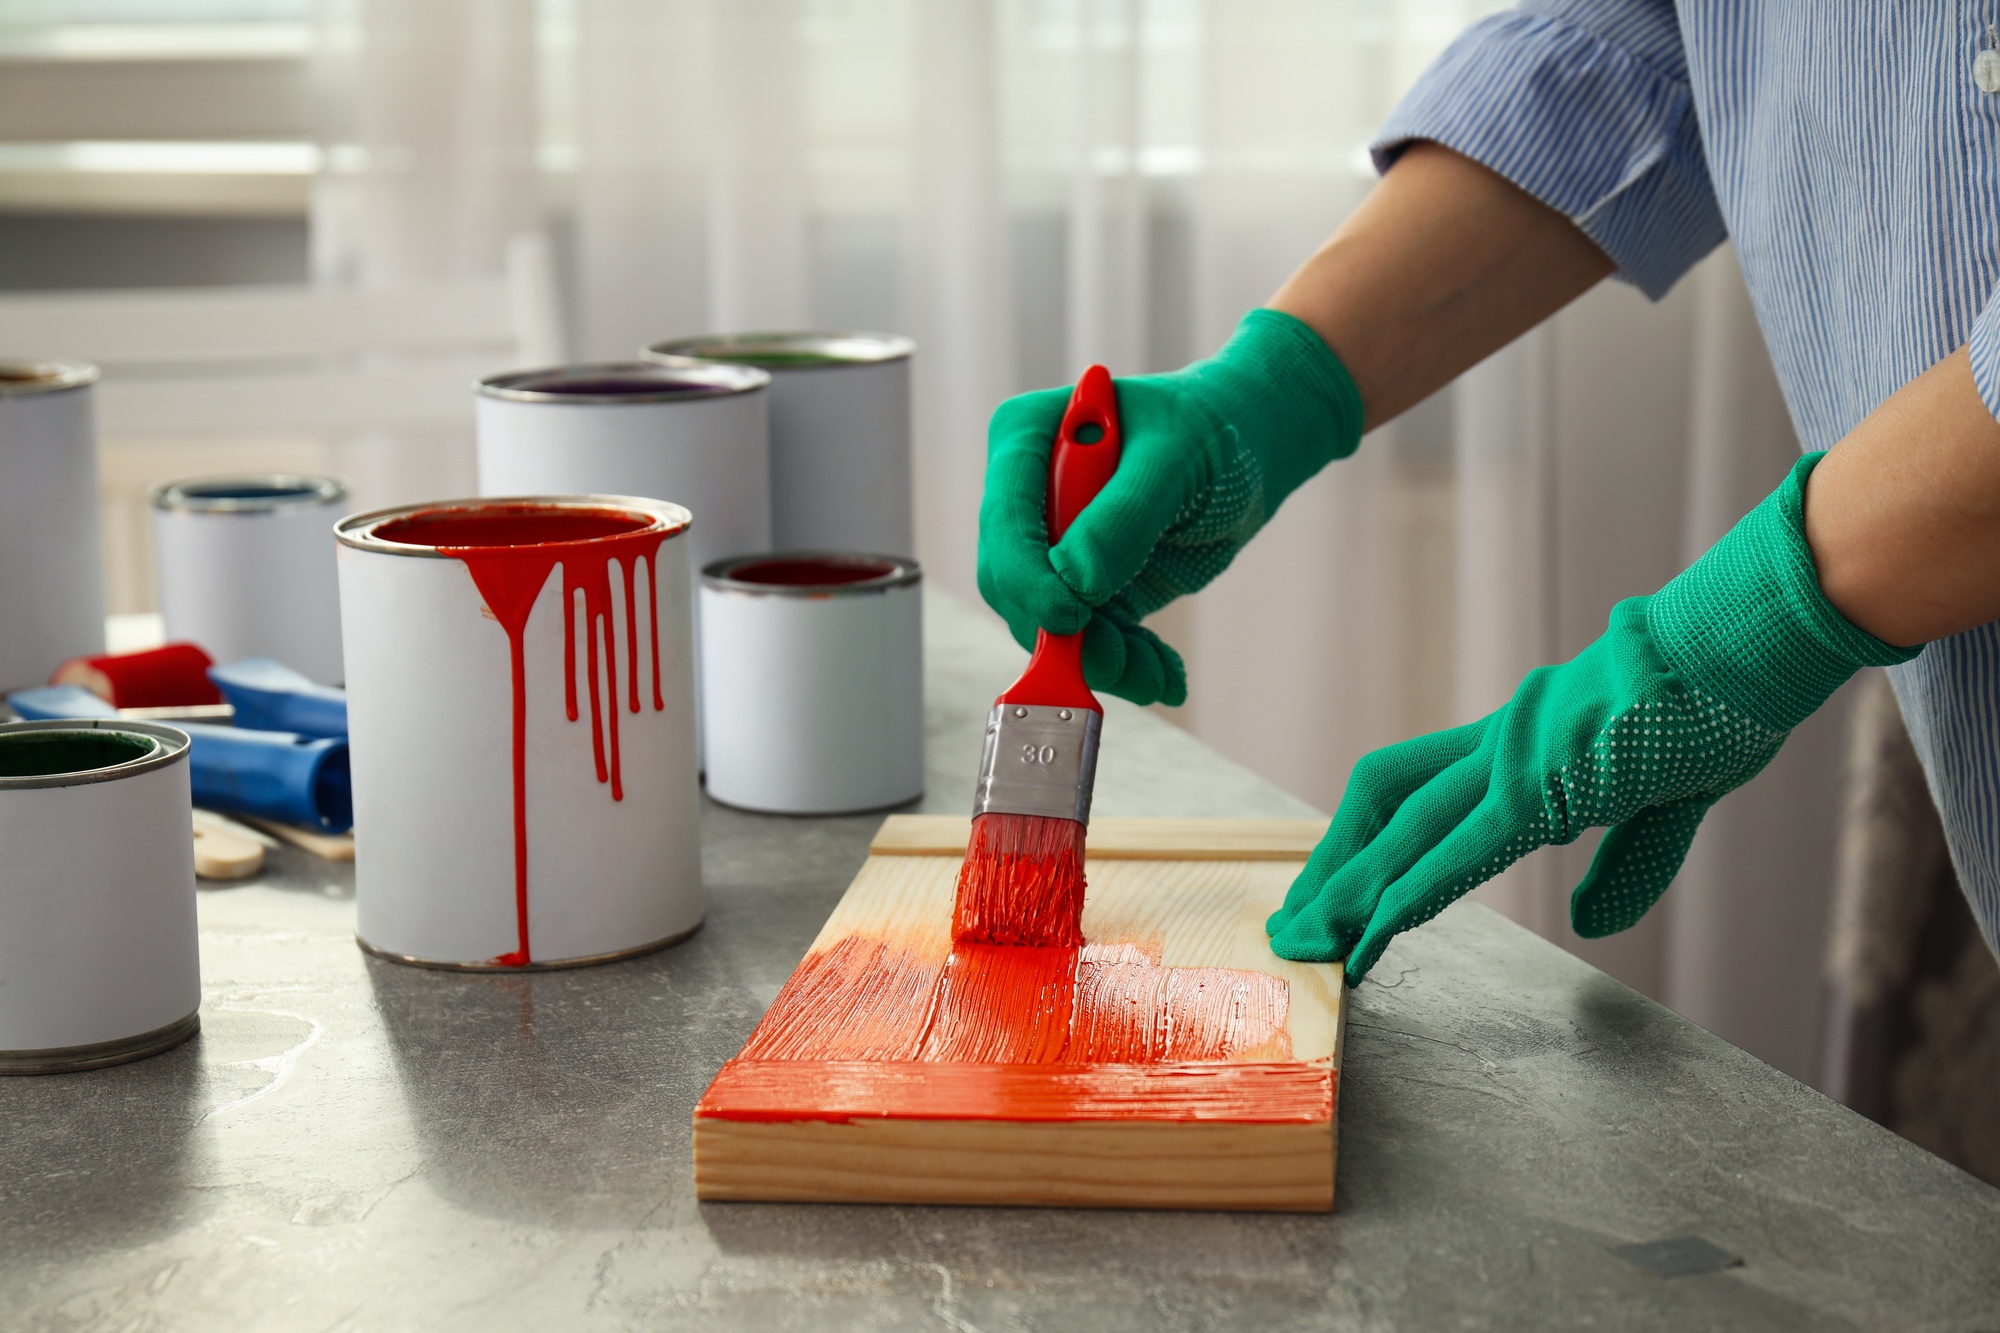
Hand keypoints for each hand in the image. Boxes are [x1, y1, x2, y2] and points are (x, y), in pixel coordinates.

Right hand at [976, 309, 1362, 705]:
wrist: (1244, 449)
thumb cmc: (1206, 429)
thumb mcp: (1175, 456)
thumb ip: (1125, 513)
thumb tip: (1074, 582)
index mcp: (1026, 441)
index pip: (1005, 520)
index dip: (1026, 576)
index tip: (1068, 614)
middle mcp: (1027, 500)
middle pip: (1014, 585)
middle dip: (1064, 634)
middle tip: (1123, 662)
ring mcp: (1054, 549)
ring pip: (1050, 626)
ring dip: (1102, 660)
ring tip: (1159, 676)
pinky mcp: (1087, 590)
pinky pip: (1091, 641)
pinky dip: (1127, 665)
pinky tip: (1164, 674)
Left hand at [1269, 453, 1919, 985]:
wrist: (1749, 645)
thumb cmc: (1718, 706)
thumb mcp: (1669, 808)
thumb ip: (1624, 866)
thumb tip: (1588, 922)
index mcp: (1523, 745)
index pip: (1418, 792)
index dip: (1370, 841)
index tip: (1337, 888)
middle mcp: (1502, 745)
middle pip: (1387, 805)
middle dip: (1336, 866)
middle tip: (1294, 923)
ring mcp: (1516, 758)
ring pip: (1404, 830)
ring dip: (1349, 888)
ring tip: (1307, 939)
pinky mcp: (1544, 783)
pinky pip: (1458, 850)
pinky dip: (1407, 893)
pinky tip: (1371, 931)